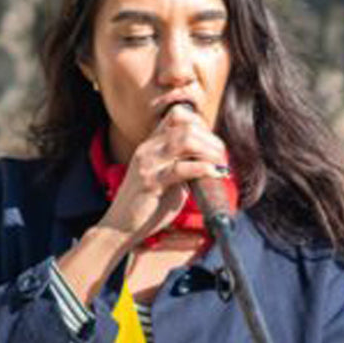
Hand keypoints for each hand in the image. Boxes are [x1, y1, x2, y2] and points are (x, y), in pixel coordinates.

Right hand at [99, 105, 228, 247]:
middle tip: (223, 157)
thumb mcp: (167, 179)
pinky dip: (204, 168)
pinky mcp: (151, 183)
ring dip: (209, 150)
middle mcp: (148, 148)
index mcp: (151, 144)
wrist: (121, 227)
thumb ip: (183, 165)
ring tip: (220, 164)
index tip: (214, 144)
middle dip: (211, 139)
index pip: (178, 115)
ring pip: (185, 140)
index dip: (201, 124)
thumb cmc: (148, 206)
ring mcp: (148, 164)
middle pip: (186, 125)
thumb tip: (211, 160)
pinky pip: (181, 168)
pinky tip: (215, 175)